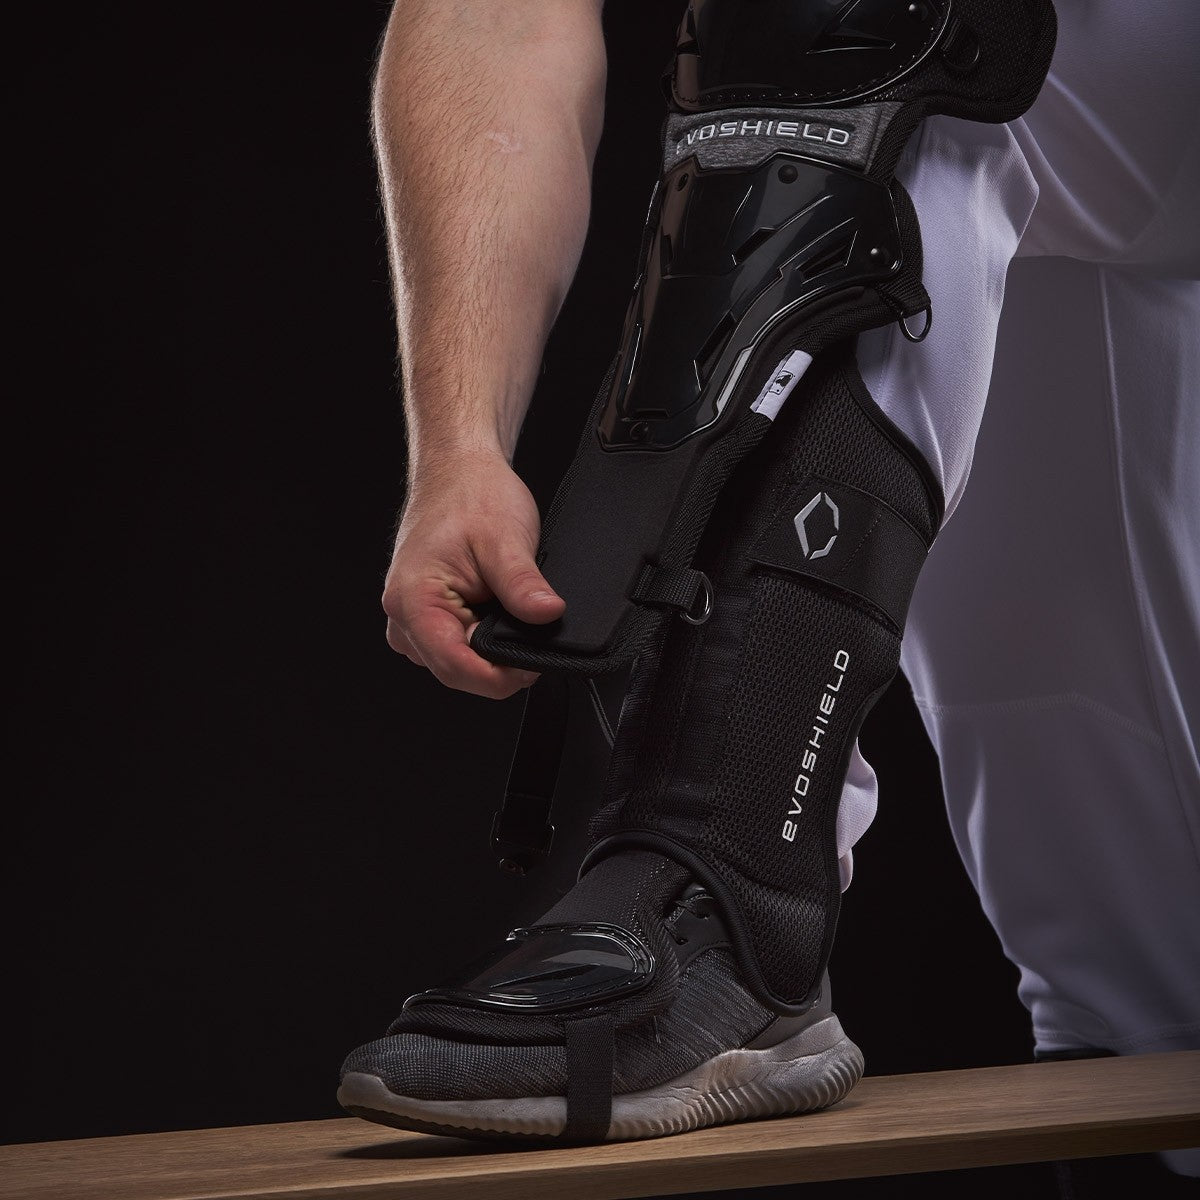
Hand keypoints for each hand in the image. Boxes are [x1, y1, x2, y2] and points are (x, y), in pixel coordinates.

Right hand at [381, 447, 565, 698]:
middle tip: (534, 639)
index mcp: (412, 599)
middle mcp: (402, 614)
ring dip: (488, 651)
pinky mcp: (425, 615)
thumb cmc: (470, 495)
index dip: (497, 678)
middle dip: (497, 665)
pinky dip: (482, 638)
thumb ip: (523, 584)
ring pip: (455, 662)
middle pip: (454, 670)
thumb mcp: (505, 539)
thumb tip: (547, 616)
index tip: (532, 669)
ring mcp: (411, 617)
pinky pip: (455, 645)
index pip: (453, 666)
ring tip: (511, 615)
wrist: (458, 470)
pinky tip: (497, 614)